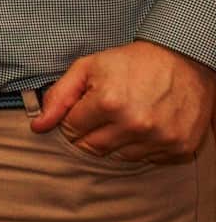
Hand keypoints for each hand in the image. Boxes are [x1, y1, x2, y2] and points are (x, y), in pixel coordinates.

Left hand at [32, 39, 215, 162]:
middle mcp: (135, 125)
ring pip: (119, 157)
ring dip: (116, 141)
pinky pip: (147, 160)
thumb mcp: (88, 68)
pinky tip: (146, 126)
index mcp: (109, 103)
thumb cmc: (131, 62)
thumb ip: (59, 96)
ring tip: (125, 117)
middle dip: (90, 132)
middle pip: (93, 148)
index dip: (73, 119)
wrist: (184, 61)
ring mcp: (161, 139)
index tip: (83, 108)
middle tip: (101, 114)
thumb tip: (37, 126)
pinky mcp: (181, 149)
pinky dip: (142, 147)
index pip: (71, 130)